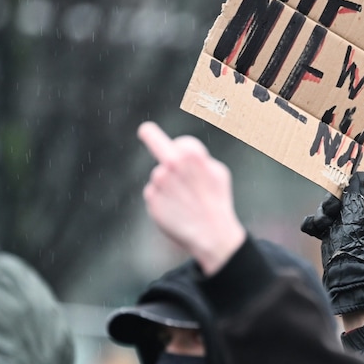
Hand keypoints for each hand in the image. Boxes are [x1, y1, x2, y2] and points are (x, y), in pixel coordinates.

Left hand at [138, 121, 245, 274]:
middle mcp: (171, 163)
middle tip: (144, 129)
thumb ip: (200, 159)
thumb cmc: (216, 201)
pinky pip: (154, 193)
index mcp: (191, 154)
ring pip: (159, 176)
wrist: (210, 234)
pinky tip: (177, 210)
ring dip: (168, 184)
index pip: (180, 142)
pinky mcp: (151, 197)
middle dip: (149, 133)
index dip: (186, 152)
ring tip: (185, 201)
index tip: (178, 148)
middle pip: (153, 138)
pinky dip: (163, 200)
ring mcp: (159, 180)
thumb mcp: (218, 173)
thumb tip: (181, 154)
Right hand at [301, 172, 363, 315]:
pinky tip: (313, 229)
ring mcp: (339, 229)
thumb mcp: (356, 214)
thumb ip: (357, 194)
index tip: (337, 188)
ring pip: (323, 211)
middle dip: (329, 205)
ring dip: (320, 216)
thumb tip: (363, 174)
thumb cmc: (353, 243)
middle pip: (334, 200)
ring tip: (322, 225)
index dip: (343, 189)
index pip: (352, 192)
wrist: (341, 272)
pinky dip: (312, 225)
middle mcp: (353, 220)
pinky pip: (314, 224)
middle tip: (331, 211)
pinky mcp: (326, 238)